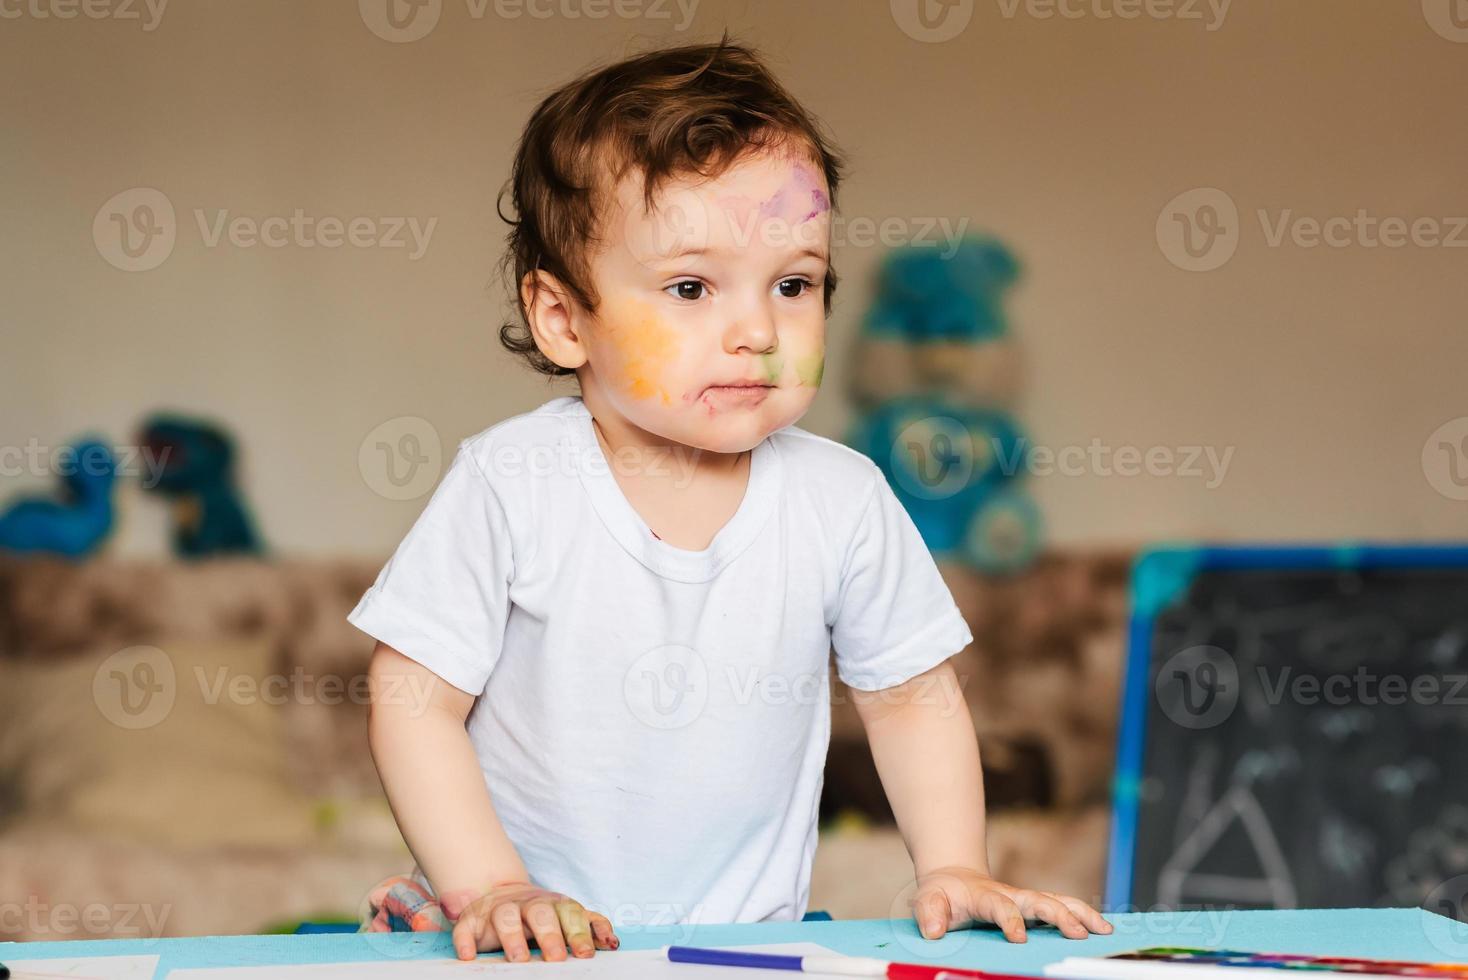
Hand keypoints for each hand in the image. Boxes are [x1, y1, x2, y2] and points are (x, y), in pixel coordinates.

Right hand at [443, 881, 619, 961]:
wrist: (502, 894)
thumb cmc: (541, 915)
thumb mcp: (567, 917)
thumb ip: (589, 928)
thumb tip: (612, 944)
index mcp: (554, 904)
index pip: (570, 914)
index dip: (578, 933)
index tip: (585, 954)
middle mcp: (527, 904)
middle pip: (541, 913)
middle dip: (550, 935)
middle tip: (556, 958)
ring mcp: (498, 910)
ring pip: (505, 916)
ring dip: (512, 938)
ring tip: (518, 961)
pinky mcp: (472, 920)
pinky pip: (465, 927)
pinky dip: (465, 941)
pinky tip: (469, 956)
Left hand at [911, 867, 1112, 942]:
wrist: (953, 878)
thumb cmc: (942, 894)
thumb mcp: (927, 899)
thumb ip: (929, 913)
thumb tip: (934, 932)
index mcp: (985, 896)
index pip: (1001, 907)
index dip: (1010, 920)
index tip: (1019, 938)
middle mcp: (1012, 895)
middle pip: (1041, 900)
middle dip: (1061, 916)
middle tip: (1080, 934)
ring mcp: (1026, 900)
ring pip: (1059, 901)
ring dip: (1082, 914)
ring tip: (1105, 930)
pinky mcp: (1035, 907)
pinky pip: (1063, 908)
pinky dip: (1084, 916)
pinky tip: (1103, 929)